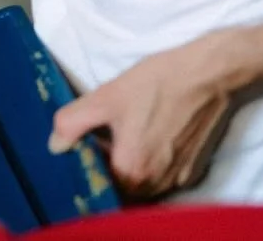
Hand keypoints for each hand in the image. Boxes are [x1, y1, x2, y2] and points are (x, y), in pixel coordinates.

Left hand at [49, 34, 238, 199]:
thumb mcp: (104, 97)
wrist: (207, 74)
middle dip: (107, 167)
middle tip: (101, 137)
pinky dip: (150, 163)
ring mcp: (177, 179)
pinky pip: (161, 177)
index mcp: (132, 170)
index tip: (83, 149)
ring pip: (141, 184)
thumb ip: (73, 124)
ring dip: (128, 166)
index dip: (87, 169)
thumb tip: (55, 146)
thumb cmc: (156, 83)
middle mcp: (156, 183)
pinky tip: (147, 135)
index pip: (98, 185)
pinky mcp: (192, 171)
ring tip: (125, 133)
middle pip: (120, 188)